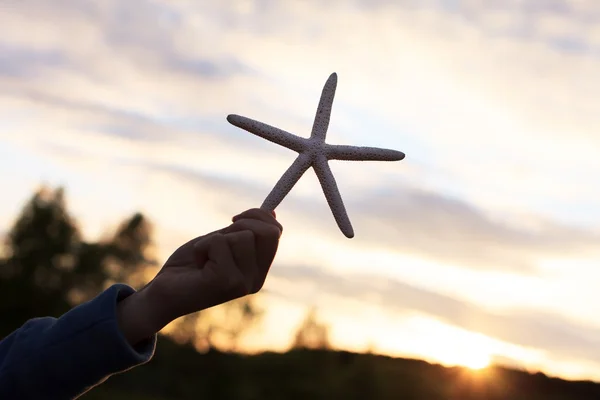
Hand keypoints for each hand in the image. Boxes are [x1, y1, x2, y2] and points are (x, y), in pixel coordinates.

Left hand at [117, 208, 281, 344]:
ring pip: (243, 235)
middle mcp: (255, 280)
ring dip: (216, 238)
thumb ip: (243, 231)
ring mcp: (243, 283)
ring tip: (203, 256)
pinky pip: (220, 243)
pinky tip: (196, 263)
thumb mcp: (221, 242)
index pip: (275, 234)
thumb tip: (271, 212)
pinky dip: (202, 246)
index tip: (235, 217)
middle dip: (244, 222)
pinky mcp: (226, 282)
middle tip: (220, 234)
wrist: (161, 295)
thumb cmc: (189, 268)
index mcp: (257, 271)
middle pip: (269, 232)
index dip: (260, 216)